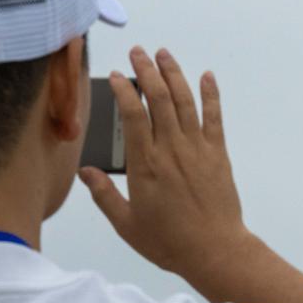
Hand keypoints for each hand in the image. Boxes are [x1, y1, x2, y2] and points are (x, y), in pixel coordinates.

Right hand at [79, 47, 251, 276]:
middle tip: (138, 52)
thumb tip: (85, 173)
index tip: (118, 76)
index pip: (132, 115)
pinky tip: (207, 76)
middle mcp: (171, 150)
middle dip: (147, 70)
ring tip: (164, 55)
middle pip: (158, 99)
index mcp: (145, 166)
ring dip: (174, 74)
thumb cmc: (170, 242)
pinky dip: (211, 94)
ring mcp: (197, 150)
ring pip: (184, 101)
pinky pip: (214, 117)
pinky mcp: (218, 155)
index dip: (124, 90)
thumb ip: (104, 195)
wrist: (214, 251)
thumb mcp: (127, 224)